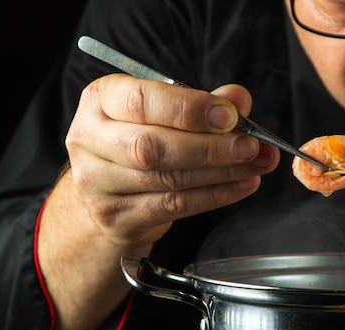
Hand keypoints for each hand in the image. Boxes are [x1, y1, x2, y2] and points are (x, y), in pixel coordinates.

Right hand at [33, 74, 278, 329]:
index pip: (142, 102)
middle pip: (152, 146)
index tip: (232, 115)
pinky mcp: (116, 216)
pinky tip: (241, 186)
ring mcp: (98, 183)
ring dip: (221, 173)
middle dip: (210, 147)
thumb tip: (238, 99)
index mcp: (100, 99)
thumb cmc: (137, 137)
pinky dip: (214, 196)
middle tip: (251, 146)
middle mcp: (89, 139)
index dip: (190, 109)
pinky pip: (173, 206)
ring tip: (255, 165)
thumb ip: (198, 102)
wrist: (103, 191)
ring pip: (167, 179)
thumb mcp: (160, 110)